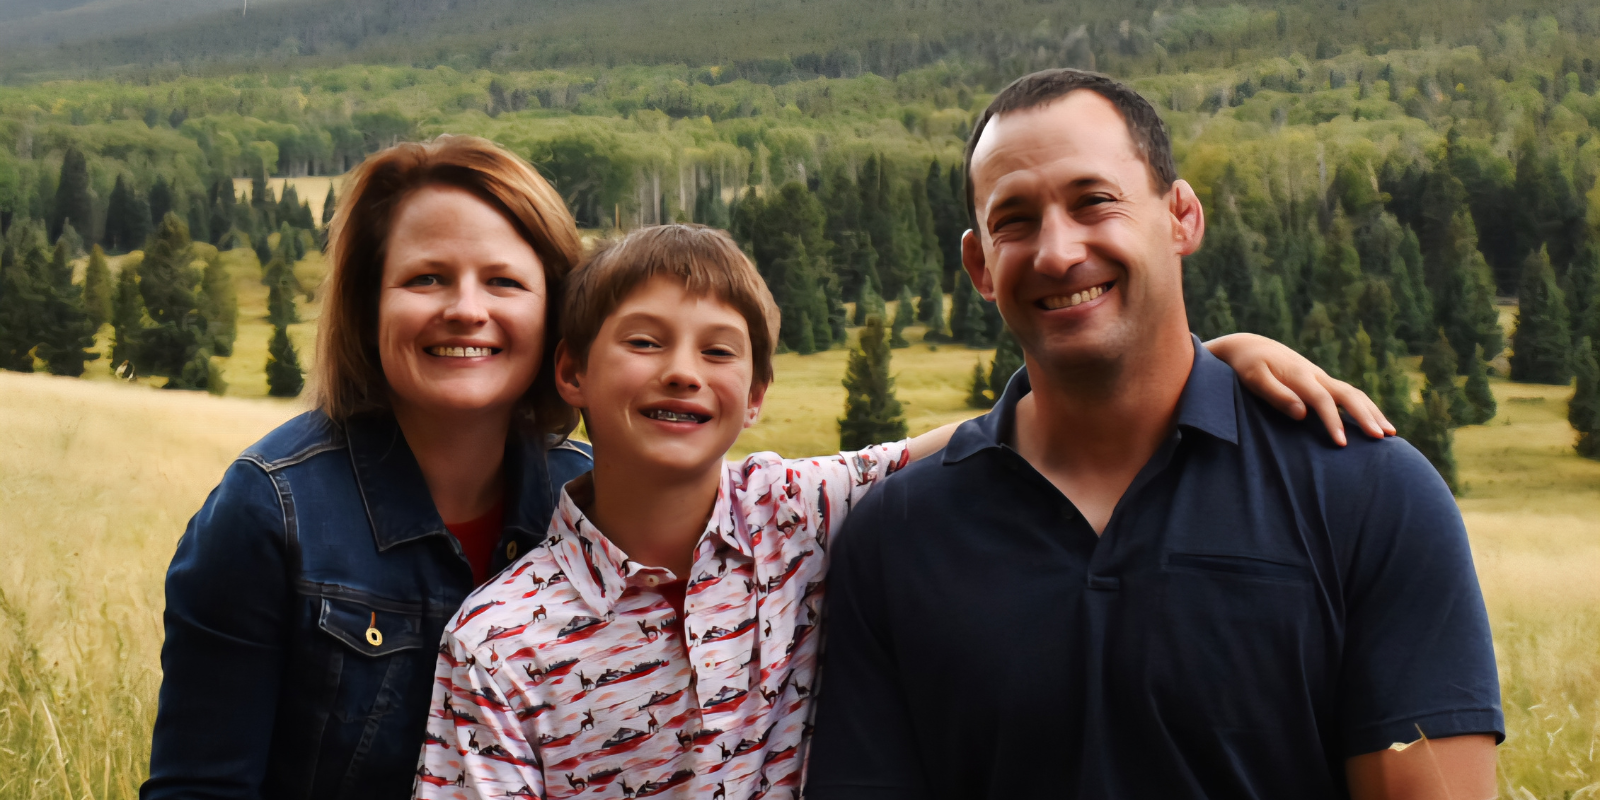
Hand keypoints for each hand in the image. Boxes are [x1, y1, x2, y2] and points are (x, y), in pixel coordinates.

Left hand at [1204, 333, 1394, 445]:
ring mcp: (1321, 378)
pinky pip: (1349, 395)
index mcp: (1300, 376)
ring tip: (1390, 433)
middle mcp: (1316, 376)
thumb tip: (1302, 414)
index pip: (1322, 401)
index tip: (1342, 444)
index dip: (1333, 422)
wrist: (1251, 346)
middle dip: (1366, 416)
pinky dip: (1365, 408)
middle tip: (1382, 437)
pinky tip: (1374, 423)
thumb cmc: (1248, 366)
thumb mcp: (1254, 379)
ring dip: (1372, 412)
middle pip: (1349, 395)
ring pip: (1354, 393)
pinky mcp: (1322, 382)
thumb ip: (1276, 395)